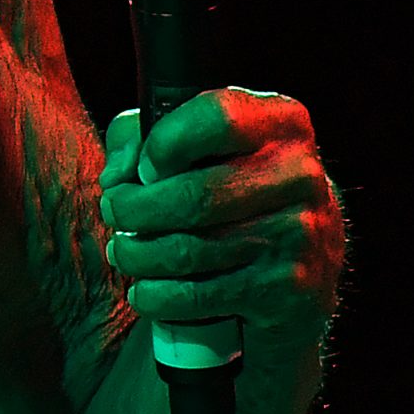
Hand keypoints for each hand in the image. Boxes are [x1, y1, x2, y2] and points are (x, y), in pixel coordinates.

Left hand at [98, 88, 343, 347]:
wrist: (298, 270)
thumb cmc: (229, 192)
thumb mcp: (196, 146)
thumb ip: (141, 137)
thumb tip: (116, 177)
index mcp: (281, 124)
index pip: (219, 117)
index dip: (166, 143)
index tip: (143, 168)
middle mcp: (300, 176)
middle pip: (195, 195)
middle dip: (135, 209)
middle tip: (113, 213)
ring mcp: (298, 236)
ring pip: (190, 251)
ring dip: (138, 254)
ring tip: (122, 250)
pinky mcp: (287, 291)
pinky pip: (199, 296)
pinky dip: (155, 296)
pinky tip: (142, 290)